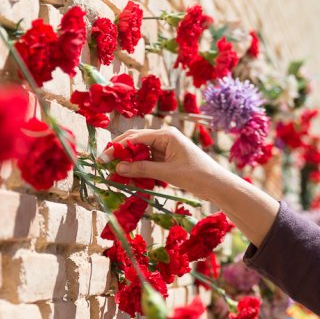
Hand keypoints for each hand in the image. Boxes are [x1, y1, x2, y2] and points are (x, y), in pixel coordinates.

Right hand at [99, 127, 278, 245]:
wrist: (216, 184)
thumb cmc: (196, 175)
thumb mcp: (167, 173)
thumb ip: (142, 169)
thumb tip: (119, 167)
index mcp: (166, 134)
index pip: (135, 138)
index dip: (117, 147)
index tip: (103, 158)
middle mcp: (164, 137)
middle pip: (135, 141)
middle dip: (120, 152)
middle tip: (104, 164)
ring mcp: (166, 147)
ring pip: (140, 152)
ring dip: (129, 161)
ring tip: (115, 173)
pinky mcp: (167, 157)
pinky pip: (148, 160)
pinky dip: (138, 167)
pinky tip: (129, 176)